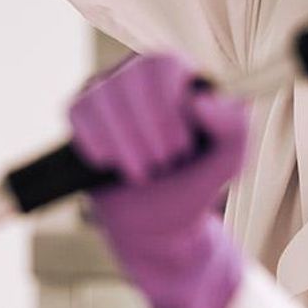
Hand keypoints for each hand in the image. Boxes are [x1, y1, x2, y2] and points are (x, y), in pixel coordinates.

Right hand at [68, 54, 252, 307]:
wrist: (159, 237)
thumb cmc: (193, 197)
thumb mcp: (228, 163)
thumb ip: (232, 128)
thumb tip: (211, 100)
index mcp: (177, 82)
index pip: (163, 69)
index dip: (170, 112)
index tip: (181, 148)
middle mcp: (137, 81)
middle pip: (130, 86)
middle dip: (151, 140)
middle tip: (163, 170)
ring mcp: (104, 99)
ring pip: (100, 106)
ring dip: (125, 152)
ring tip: (142, 174)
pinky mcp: (77, 125)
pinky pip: (75, 123)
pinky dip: (97, 153)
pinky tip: (113, 170)